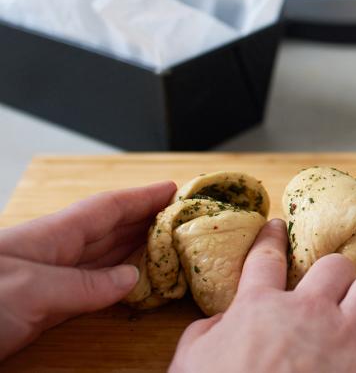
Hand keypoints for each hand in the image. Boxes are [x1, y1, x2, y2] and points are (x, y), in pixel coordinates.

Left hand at [0, 181, 175, 359]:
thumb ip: (83, 285)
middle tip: (182, 214)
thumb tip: (128, 278)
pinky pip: (91, 287)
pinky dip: (117, 282)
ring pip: (101, 256)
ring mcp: (47, 280)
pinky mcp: (41, 309)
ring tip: (167, 241)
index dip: (141, 197)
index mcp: (49, 236)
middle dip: (144, 217)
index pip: (106, 208)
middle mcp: (52, 253)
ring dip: (135, 247)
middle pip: (107, 228)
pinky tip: (132, 283)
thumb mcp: (30, 290)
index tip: (174, 187)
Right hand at [171, 220, 355, 372]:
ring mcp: (346, 338)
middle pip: (335, 264)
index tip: (278, 228)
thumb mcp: (189, 364)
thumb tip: (219, 321)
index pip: (266, 259)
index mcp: (259, 308)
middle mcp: (309, 312)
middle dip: (336, 276)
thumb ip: (206, 334)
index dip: (272, 238)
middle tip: (332, 293)